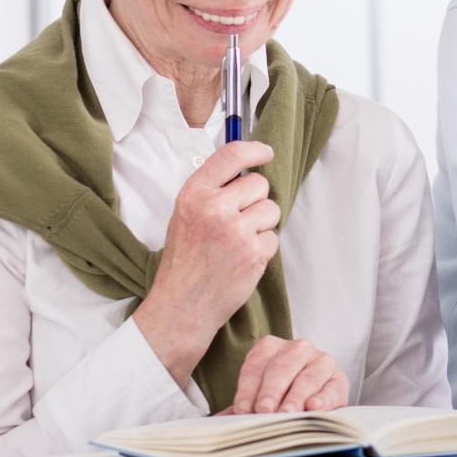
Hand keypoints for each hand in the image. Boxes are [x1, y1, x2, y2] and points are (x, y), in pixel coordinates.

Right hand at [133, 141, 281, 386]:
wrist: (182, 305)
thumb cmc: (184, 260)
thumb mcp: (185, 215)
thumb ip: (211, 190)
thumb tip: (245, 170)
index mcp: (193, 195)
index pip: (231, 156)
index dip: (253, 150)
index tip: (265, 153)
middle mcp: (214, 209)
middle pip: (259, 184)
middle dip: (255, 200)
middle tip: (237, 222)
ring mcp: (236, 231)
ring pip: (271, 209)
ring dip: (261, 225)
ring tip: (238, 242)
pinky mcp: (254, 253)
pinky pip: (274, 237)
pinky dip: (263, 248)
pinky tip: (243, 259)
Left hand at [229, 335, 349, 413]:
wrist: (311, 399)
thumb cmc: (277, 397)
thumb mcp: (256, 397)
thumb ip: (240, 406)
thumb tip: (215, 423)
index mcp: (270, 348)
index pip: (256, 365)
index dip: (248, 388)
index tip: (242, 409)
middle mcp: (297, 349)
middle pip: (282, 368)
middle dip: (271, 391)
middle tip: (263, 410)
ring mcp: (321, 361)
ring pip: (307, 376)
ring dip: (295, 396)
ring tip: (286, 413)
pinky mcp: (339, 379)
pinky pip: (332, 388)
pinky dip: (323, 398)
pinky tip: (313, 407)